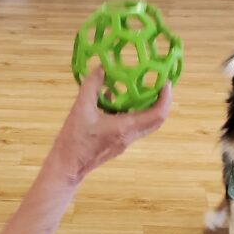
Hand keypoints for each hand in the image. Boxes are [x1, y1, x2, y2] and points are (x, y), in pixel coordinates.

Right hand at [50, 67, 170, 182]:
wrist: (67, 166)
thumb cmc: (75, 140)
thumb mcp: (81, 108)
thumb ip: (92, 86)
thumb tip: (101, 68)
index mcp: (126, 127)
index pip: (157, 114)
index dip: (166, 98)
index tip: (166, 83)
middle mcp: (130, 136)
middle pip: (156, 120)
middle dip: (161, 102)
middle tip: (159, 85)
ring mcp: (124, 141)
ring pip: (145, 124)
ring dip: (147, 107)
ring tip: (142, 89)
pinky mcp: (117, 143)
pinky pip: (132, 126)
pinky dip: (131, 112)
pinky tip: (118, 99)